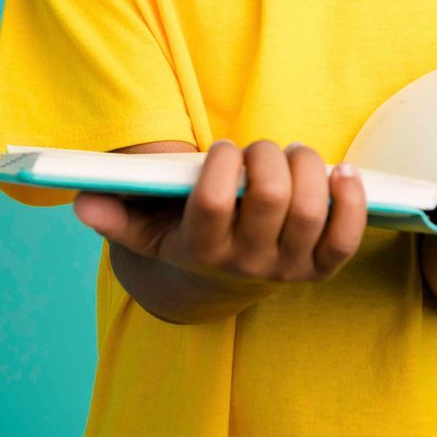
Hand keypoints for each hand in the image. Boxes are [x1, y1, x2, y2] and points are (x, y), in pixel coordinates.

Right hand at [71, 139, 368, 285]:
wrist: (211, 287)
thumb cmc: (178, 237)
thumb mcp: (141, 230)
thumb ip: (113, 214)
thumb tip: (83, 201)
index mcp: (201, 250)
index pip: (215, 203)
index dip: (224, 164)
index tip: (225, 150)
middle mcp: (247, 263)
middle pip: (272, 199)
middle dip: (269, 156)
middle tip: (261, 148)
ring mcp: (286, 268)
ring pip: (311, 210)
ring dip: (307, 167)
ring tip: (294, 155)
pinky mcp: (319, 269)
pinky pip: (346, 238)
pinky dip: (352, 201)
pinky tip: (343, 174)